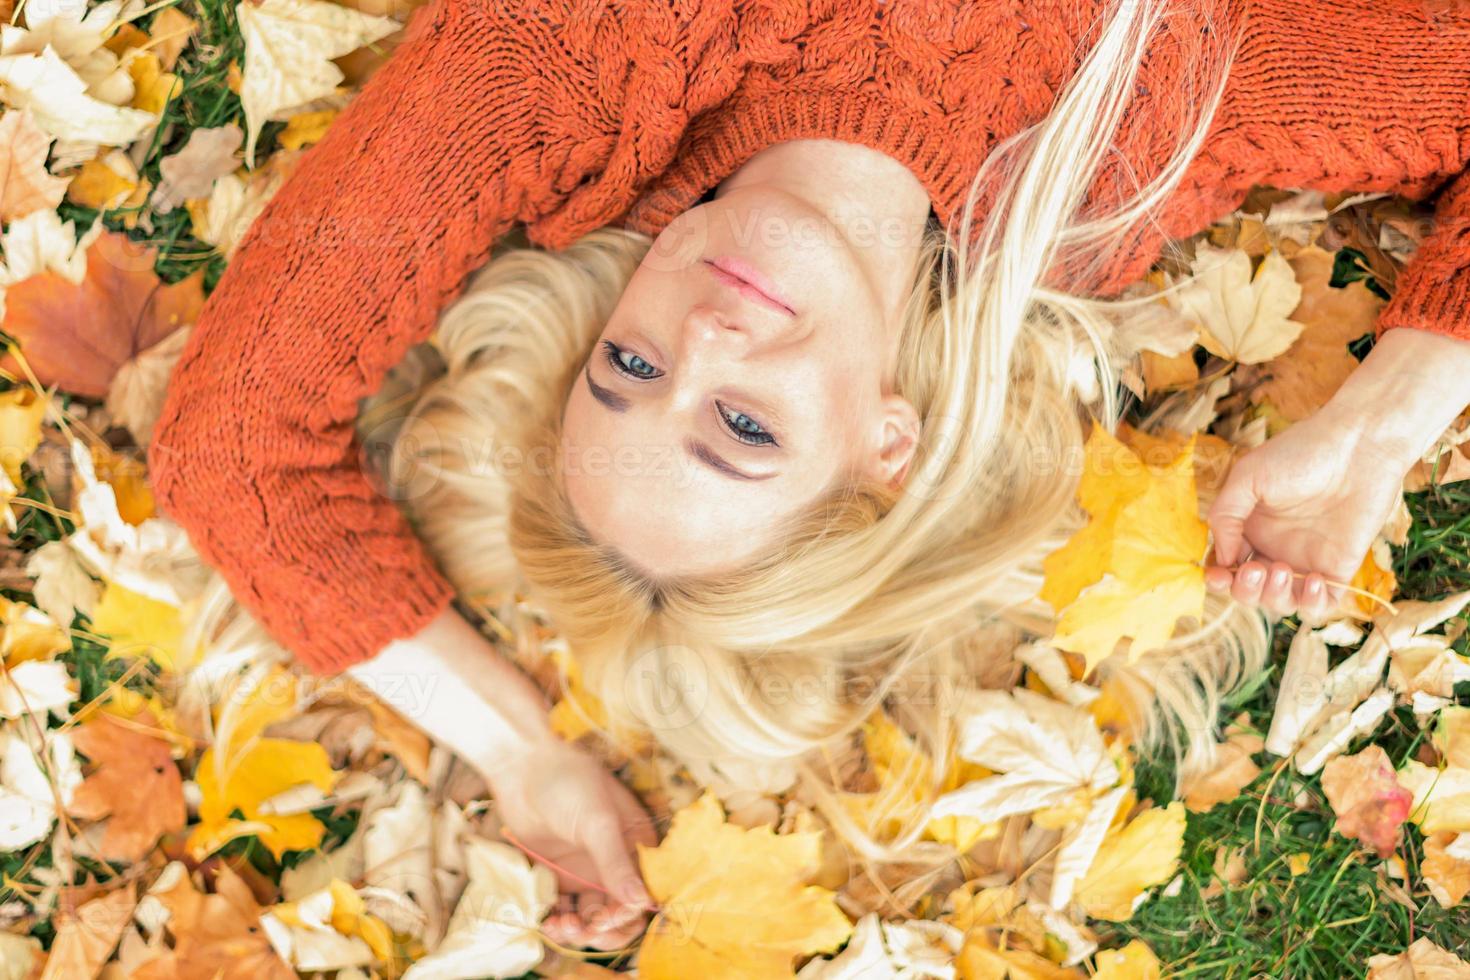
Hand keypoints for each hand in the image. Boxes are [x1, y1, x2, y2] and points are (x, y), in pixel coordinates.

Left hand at [348, 607, 658, 950]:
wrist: (520, 764)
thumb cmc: (566, 779)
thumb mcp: (597, 820)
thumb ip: (616, 863)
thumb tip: (642, 903)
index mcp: (636, 844)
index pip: (644, 892)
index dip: (628, 913)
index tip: (605, 918)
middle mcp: (615, 861)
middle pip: (620, 913)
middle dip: (604, 928)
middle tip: (582, 928)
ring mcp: (586, 870)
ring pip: (592, 917)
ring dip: (580, 930)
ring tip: (559, 926)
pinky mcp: (558, 876)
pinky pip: (565, 910)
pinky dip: (559, 921)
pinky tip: (547, 921)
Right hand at [1203, 327, 1469, 624]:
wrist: (1359, 447)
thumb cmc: (1302, 453)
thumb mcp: (1247, 476)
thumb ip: (1225, 516)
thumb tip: (1224, 557)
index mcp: (1250, 527)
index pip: (1226, 565)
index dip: (1218, 576)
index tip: (1217, 574)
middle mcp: (1275, 547)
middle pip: (1249, 590)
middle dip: (1244, 590)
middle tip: (1254, 571)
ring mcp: (1306, 559)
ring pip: (1280, 602)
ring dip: (1274, 597)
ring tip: (1281, 570)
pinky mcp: (1338, 567)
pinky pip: (1320, 604)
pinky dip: (1310, 603)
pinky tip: (1312, 580)